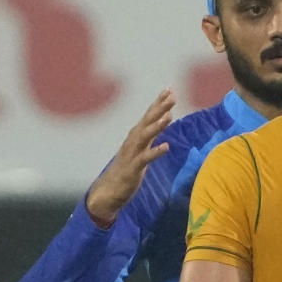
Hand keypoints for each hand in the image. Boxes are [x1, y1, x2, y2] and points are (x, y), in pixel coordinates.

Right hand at [85, 89, 175, 226]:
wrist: (109, 191)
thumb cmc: (126, 171)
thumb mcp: (140, 152)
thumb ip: (149, 139)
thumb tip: (160, 126)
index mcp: (136, 138)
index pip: (149, 117)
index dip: (159, 103)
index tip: (170, 90)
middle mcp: (133, 142)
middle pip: (148, 121)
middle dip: (160, 107)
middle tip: (172, 95)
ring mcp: (132, 154)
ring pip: (145, 136)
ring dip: (157, 125)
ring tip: (170, 115)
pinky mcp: (133, 168)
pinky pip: (145, 158)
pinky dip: (155, 152)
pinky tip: (167, 146)